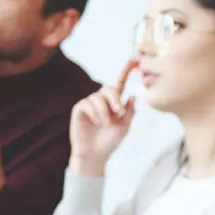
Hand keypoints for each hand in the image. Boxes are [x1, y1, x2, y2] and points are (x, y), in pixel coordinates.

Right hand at [69, 59, 137, 176]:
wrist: (95, 155)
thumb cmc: (110, 141)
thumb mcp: (124, 126)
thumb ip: (129, 111)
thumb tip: (132, 95)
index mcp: (114, 103)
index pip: (119, 83)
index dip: (126, 71)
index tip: (134, 60)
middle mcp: (101, 100)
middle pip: (108, 88)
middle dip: (114, 98)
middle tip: (118, 112)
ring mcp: (89, 104)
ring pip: (98, 97)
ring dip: (104, 111)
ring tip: (105, 124)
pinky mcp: (79, 109)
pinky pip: (88, 103)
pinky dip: (94, 113)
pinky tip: (95, 123)